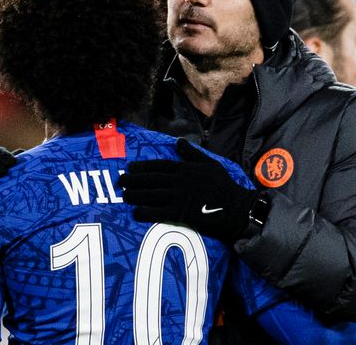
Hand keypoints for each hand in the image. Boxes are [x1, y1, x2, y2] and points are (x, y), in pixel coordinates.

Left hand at [118, 138, 257, 243]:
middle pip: (150, 179)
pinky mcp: (181, 213)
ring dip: (135, 195)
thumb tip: (179, 141)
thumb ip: (192, 153)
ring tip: (124, 196)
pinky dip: (145, 212)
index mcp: (185, 168)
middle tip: (120, 181)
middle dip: (133, 180)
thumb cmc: (224, 186)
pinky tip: (136, 213)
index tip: (130, 168)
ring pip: (151, 195)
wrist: (235, 207)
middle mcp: (178, 181)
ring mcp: (178, 197)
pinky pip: (158, 212)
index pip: (159, 165)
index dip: (142, 167)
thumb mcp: (210, 163)